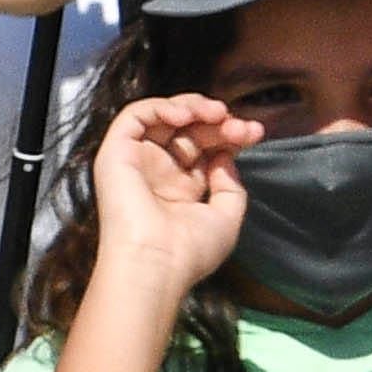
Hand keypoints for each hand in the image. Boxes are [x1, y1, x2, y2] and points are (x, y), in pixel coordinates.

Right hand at [91, 95, 263, 294]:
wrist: (157, 263)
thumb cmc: (191, 250)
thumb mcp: (226, 217)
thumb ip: (230, 186)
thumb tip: (225, 156)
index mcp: (182, 187)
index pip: (206, 148)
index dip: (230, 135)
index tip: (255, 132)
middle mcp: (159, 172)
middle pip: (189, 131)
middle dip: (219, 122)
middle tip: (241, 126)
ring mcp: (138, 161)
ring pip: (162, 117)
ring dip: (192, 107)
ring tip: (217, 113)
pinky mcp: (116, 153)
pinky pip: (135, 116)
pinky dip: (161, 107)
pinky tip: (186, 116)